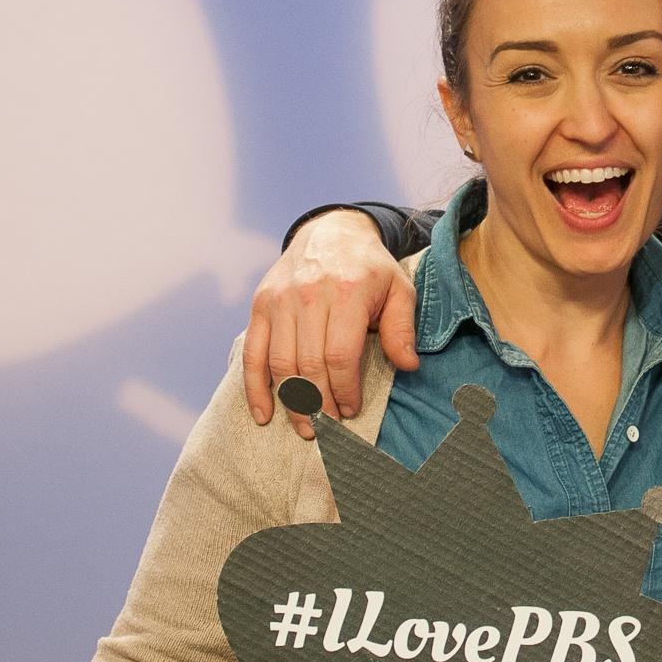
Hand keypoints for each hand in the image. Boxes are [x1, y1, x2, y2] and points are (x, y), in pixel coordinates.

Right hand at [243, 209, 417, 436]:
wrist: (330, 231)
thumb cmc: (370, 267)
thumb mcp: (399, 289)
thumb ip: (403, 328)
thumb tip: (409, 366)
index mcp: (345, 293)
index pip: (340, 355)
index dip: (344, 389)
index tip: (351, 410)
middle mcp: (307, 296)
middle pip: (308, 364)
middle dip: (319, 404)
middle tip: (329, 430)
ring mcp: (279, 301)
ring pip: (280, 363)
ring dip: (292, 402)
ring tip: (307, 428)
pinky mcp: (260, 306)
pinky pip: (252, 352)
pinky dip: (255, 386)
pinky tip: (264, 413)